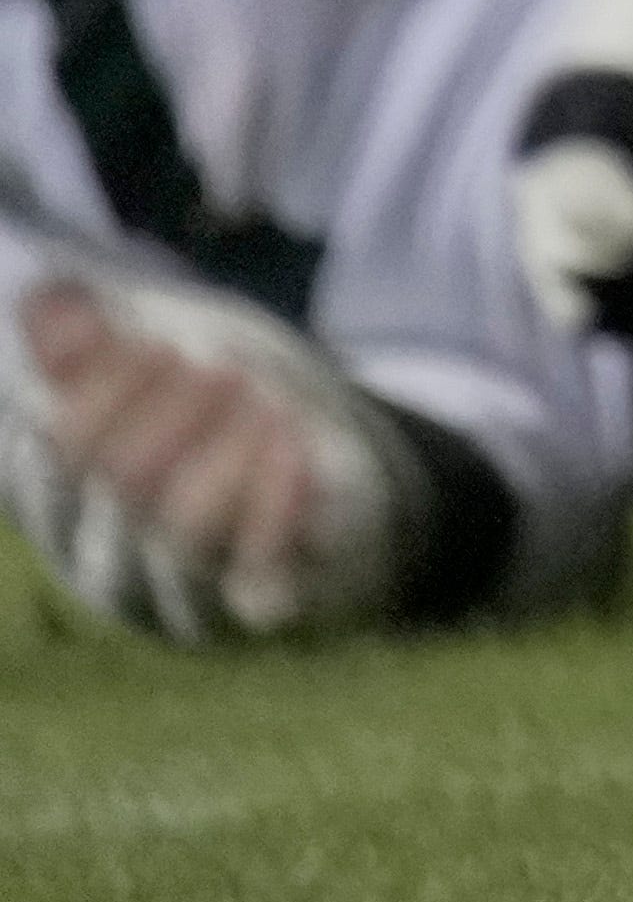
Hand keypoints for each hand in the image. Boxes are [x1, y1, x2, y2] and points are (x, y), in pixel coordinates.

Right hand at [0, 244, 427, 641]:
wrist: (319, 492)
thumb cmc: (215, 422)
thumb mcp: (152, 367)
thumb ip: (90, 342)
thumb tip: (45, 302)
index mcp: (67, 506)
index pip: (61, 451)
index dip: (110, 386)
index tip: (161, 346)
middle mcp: (110, 557)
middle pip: (125, 476)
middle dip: (181, 402)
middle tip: (225, 370)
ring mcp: (182, 587)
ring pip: (186, 518)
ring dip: (234, 437)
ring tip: (266, 401)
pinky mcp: (259, 599)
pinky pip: (256, 569)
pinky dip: (276, 495)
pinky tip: (293, 444)